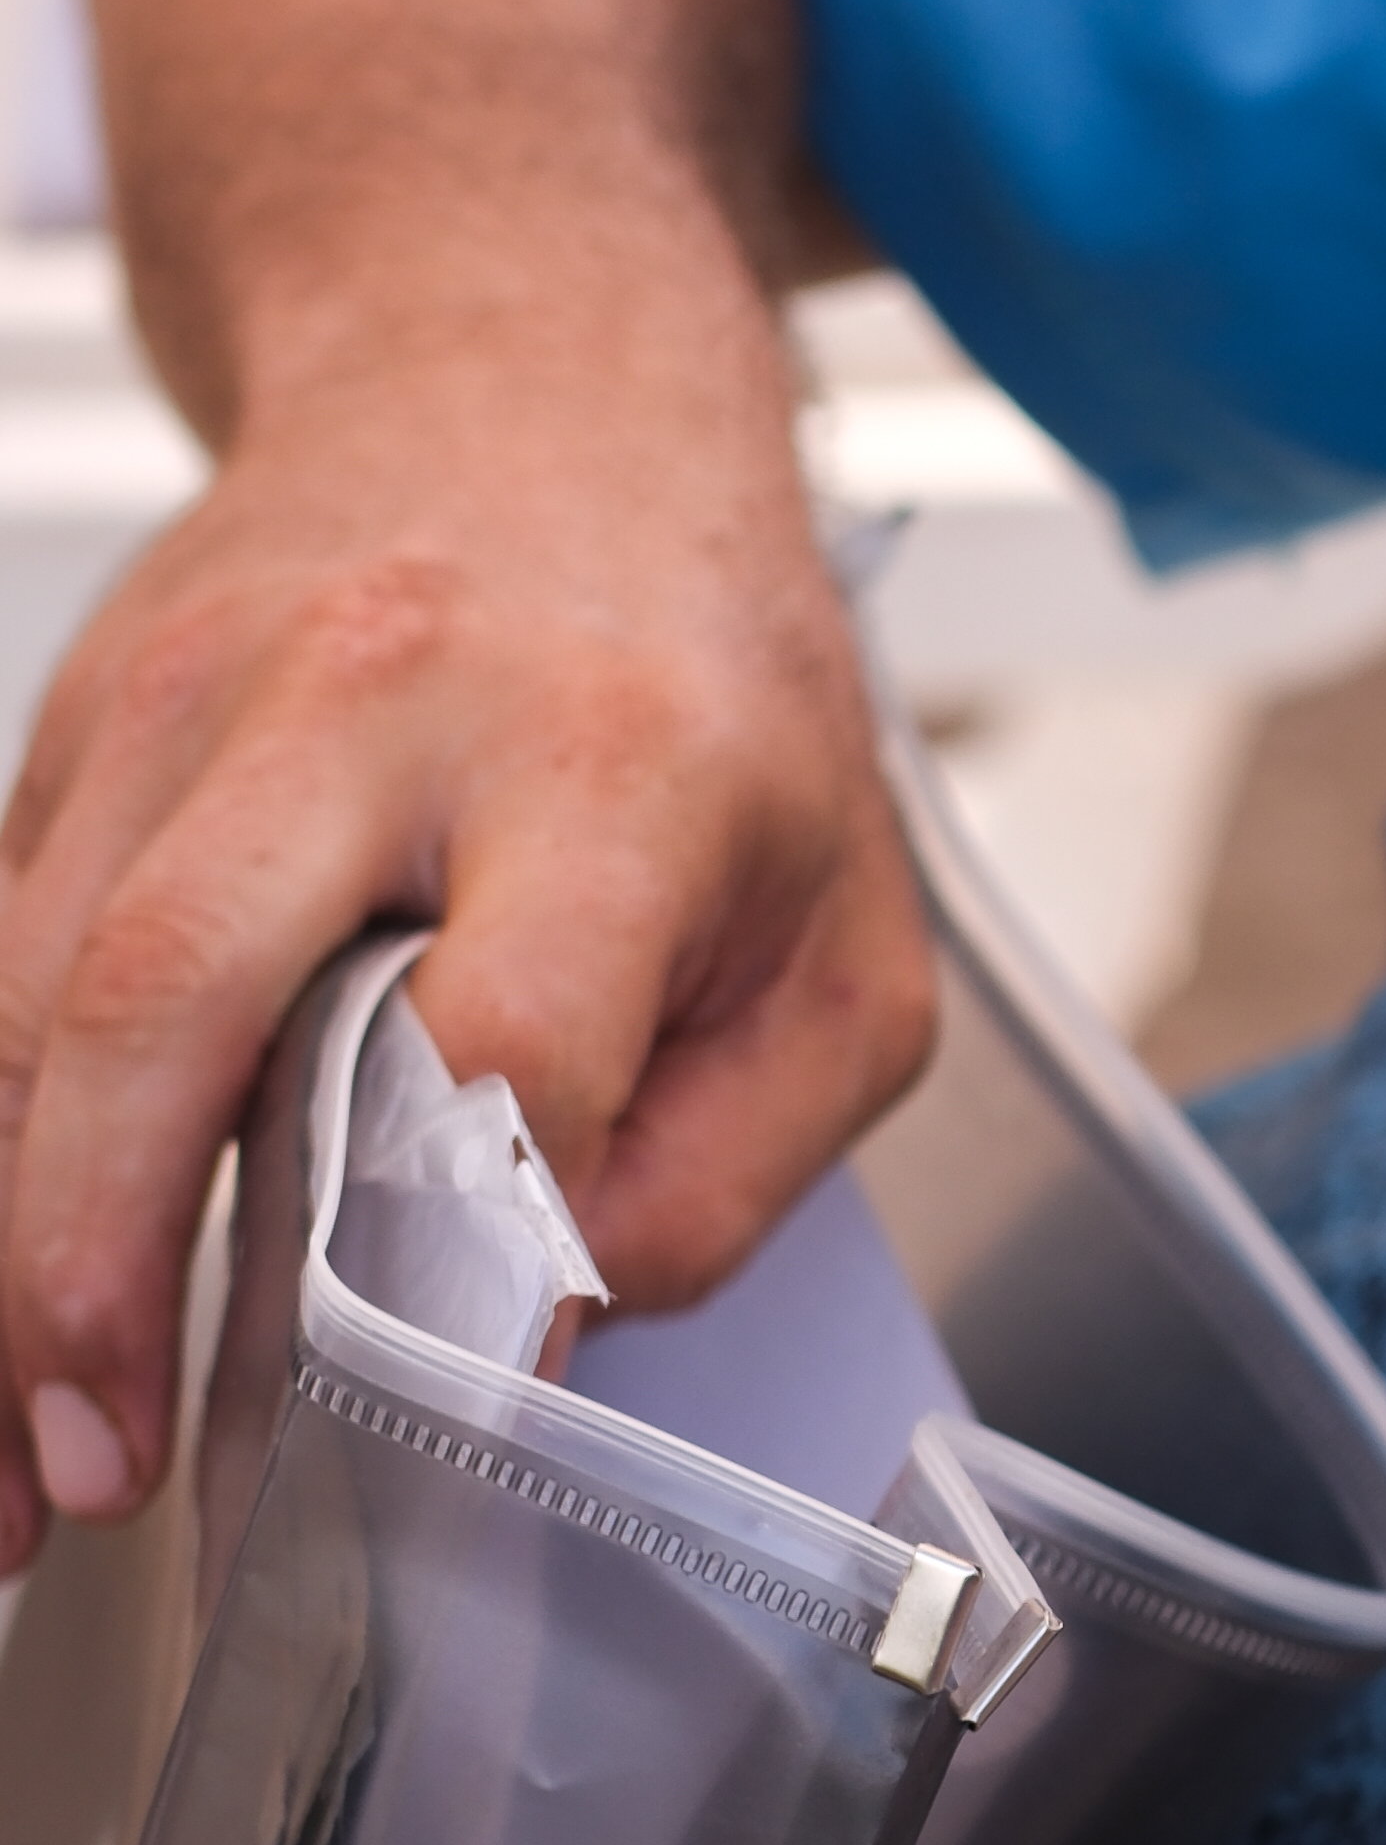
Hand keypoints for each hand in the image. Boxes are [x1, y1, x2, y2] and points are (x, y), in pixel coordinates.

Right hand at [0, 341, 935, 1558]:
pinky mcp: (79, 724)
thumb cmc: (708, 680)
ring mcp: (191, 701)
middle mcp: (373, 704)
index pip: (504, 1028)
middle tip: (94, 1469)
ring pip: (36, 997)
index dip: (454, 1242)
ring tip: (14, 1466)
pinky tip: (4, 1306)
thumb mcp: (843, 924)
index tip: (420, 1407)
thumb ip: (733, 1156)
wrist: (526, 376)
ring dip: (3, 1250)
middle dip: (98, 1266)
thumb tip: (548, 1332)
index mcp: (611, 761)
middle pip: (174, 998)